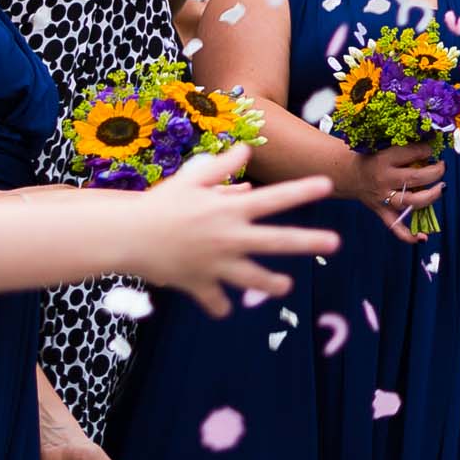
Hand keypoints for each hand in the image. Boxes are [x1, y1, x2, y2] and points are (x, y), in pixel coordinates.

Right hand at [105, 147, 338, 315]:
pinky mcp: (198, 284)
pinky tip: (225, 308)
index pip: (273, 198)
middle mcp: (228, 237)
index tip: (327, 184)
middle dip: (308, 242)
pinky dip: (219, 304)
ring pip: (253, 278)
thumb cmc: (159, 204)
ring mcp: (215, 264)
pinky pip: (215, 300)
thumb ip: (221, 167)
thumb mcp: (190, 179)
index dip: (300, 191)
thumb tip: (246, 151)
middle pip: (276, 241)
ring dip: (271, 283)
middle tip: (336, 242)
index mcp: (228, 209)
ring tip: (285, 286)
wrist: (123, 236)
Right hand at [346, 143, 444, 242]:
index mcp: (383, 159)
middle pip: (415, 178)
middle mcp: (383, 180)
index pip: (411, 153)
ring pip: (410, 201)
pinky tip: (423, 237)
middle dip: (435, 172)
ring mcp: (382, 198)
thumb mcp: (385, 146)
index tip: (432, 148)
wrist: (346, 173)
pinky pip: (395, 226)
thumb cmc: (370, 157)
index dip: (427, 150)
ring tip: (443, 187)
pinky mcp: (381, 211)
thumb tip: (432, 148)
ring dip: (431, 196)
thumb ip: (406, 149)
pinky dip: (408, 235)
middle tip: (442, 166)